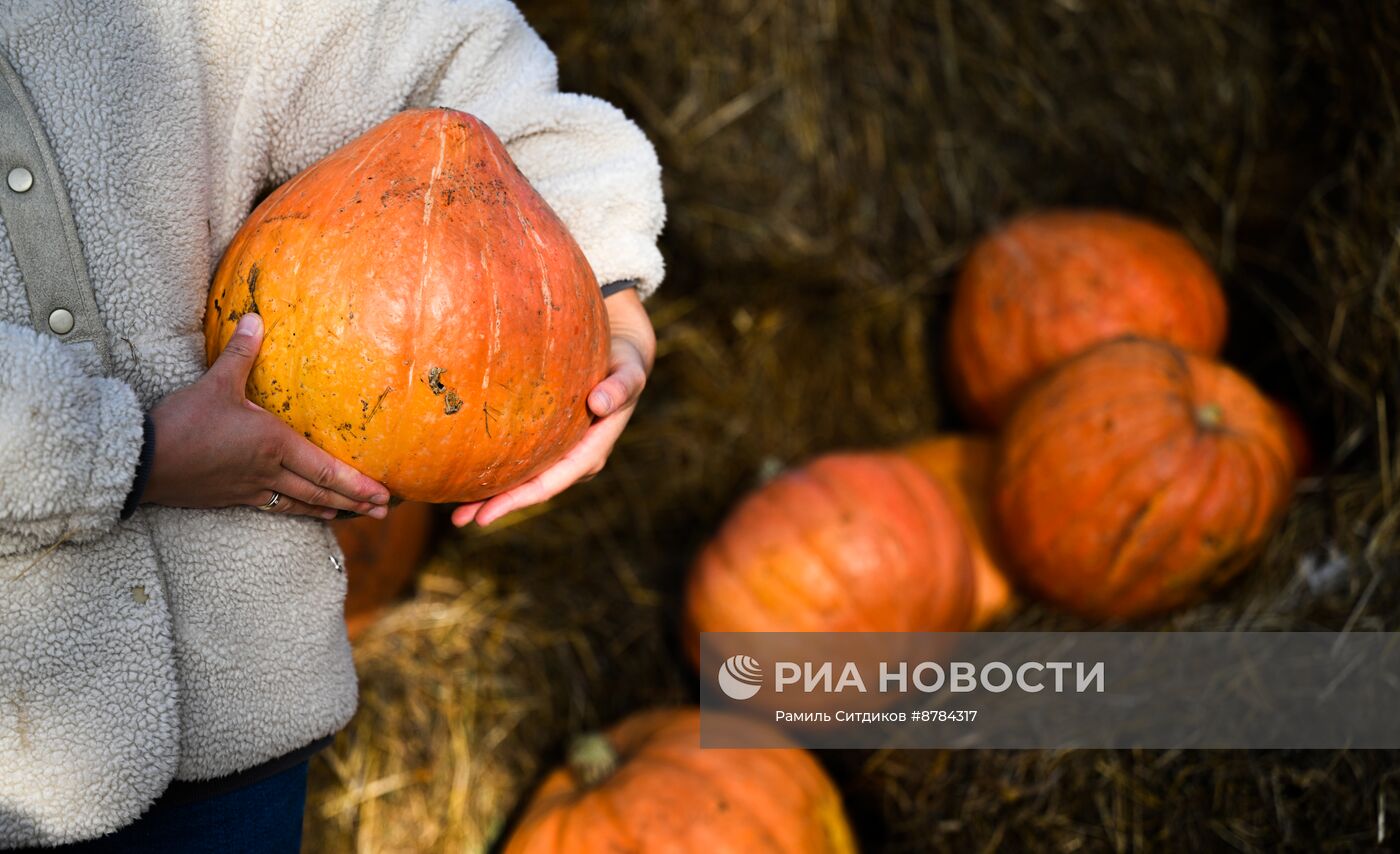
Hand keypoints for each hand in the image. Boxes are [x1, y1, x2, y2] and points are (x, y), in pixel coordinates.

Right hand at [143, 313, 390, 519]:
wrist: (142, 463)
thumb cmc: (183, 424)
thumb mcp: (216, 383)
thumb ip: (240, 353)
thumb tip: (255, 319)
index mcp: (274, 445)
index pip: (326, 469)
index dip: (358, 483)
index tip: (384, 494)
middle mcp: (270, 471)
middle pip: (322, 490)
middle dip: (356, 501)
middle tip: (385, 511)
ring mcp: (252, 488)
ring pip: (301, 503)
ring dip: (332, 508)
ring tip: (355, 514)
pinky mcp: (234, 498)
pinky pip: (276, 507)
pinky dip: (300, 510)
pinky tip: (309, 512)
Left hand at [452, 288, 655, 526]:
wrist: (621, 358)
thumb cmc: (622, 362)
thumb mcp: (628, 371)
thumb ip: (621, 387)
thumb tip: (600, 402)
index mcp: (593, 449)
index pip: (553, 480)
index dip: (520, 498)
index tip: (488, 513)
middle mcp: (577, 459)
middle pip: (533, 488)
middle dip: (498, 504)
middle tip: (459, 518)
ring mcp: (563, 454)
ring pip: (525, 479)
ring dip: (493, 495)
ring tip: (456, 511)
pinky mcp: (551, 443)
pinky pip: (523, 462)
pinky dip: (498, 471)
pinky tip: (469, 477)